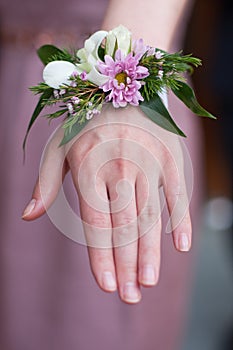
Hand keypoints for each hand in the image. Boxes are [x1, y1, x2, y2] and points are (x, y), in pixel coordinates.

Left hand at [22, 105, 191, 303]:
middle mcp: (120, 169)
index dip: (101, 258)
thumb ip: (45, 182)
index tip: (107, 287)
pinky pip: (177, 194)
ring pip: (151, 216)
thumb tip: (28, 216)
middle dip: (127, 266)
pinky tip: (181, 247)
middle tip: (130, 297)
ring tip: (149, 282)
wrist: (121, 91)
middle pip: (125, 227)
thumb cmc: (86, 124)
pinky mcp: (170, 159)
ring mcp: (148, 163)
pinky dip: (180, 220)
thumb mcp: (57, 147)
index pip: (96, 225)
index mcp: (90, 169)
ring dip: (151, 253)